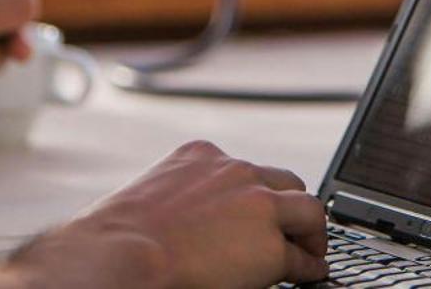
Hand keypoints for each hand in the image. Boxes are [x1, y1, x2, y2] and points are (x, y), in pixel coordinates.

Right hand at [4, 141, 326, 288]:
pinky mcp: (270, 246)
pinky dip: (310, 266)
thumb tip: (180, 224)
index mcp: (201, 156)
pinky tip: (311, 273)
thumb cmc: (117, 236)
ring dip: (311, 231)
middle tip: (299, 225)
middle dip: (292, 204)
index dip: (256, 192)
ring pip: (307, 210)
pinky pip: (300, 258)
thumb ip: (178, 197)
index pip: (243, 170)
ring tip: (313, 249)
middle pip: (285, 182)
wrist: (122, 255)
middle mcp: (236, 173)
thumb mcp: (150, 197)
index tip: (259, 206)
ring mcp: (258, 206)